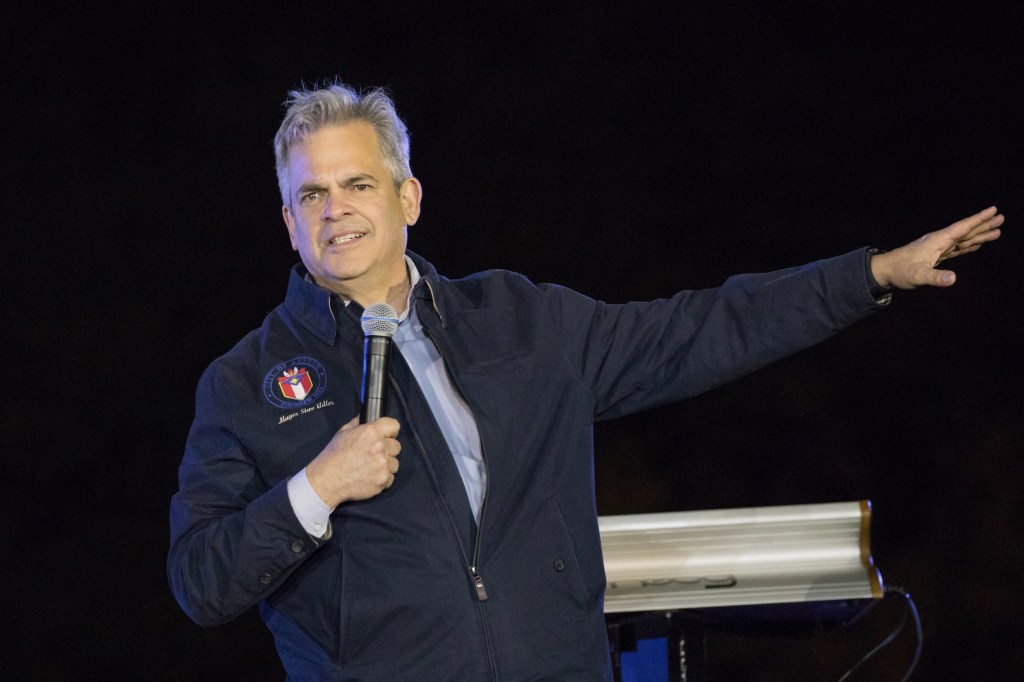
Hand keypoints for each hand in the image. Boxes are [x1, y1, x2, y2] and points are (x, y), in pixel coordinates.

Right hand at [305, 416, 401, 507]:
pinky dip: (383, 478)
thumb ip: (358, 422)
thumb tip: (366, 415)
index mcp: (371, 432)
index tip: (386, 435)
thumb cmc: (333, 456)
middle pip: (396, 446)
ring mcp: (382, 465)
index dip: (390, 430)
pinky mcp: (383, 480)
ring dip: (386, 465)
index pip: (394, 425)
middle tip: (373, 454)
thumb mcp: (343, 432)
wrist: (327, 480)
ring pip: (395, 463)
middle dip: (387, 449)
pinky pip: (391, 477)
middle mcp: (380, 447)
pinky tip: (370, 477)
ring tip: (371, 467)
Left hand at [871, 206, 1003, 289]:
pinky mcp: (934, 256)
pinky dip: (967, 246)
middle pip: (965, 231)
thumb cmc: (900, 272)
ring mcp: (937, 248)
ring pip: (962, 239)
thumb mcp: (918, 276)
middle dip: (983, 225)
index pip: (962, 228)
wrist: (884, 271)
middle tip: (1001, 217)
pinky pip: (956, 249)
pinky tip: (975, 245)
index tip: (993, 209)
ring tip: (996, 232)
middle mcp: (939, 241)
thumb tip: (953, 279)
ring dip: (979, 235)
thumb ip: (935, 278)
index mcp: (938, 241)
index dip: (978, 219)